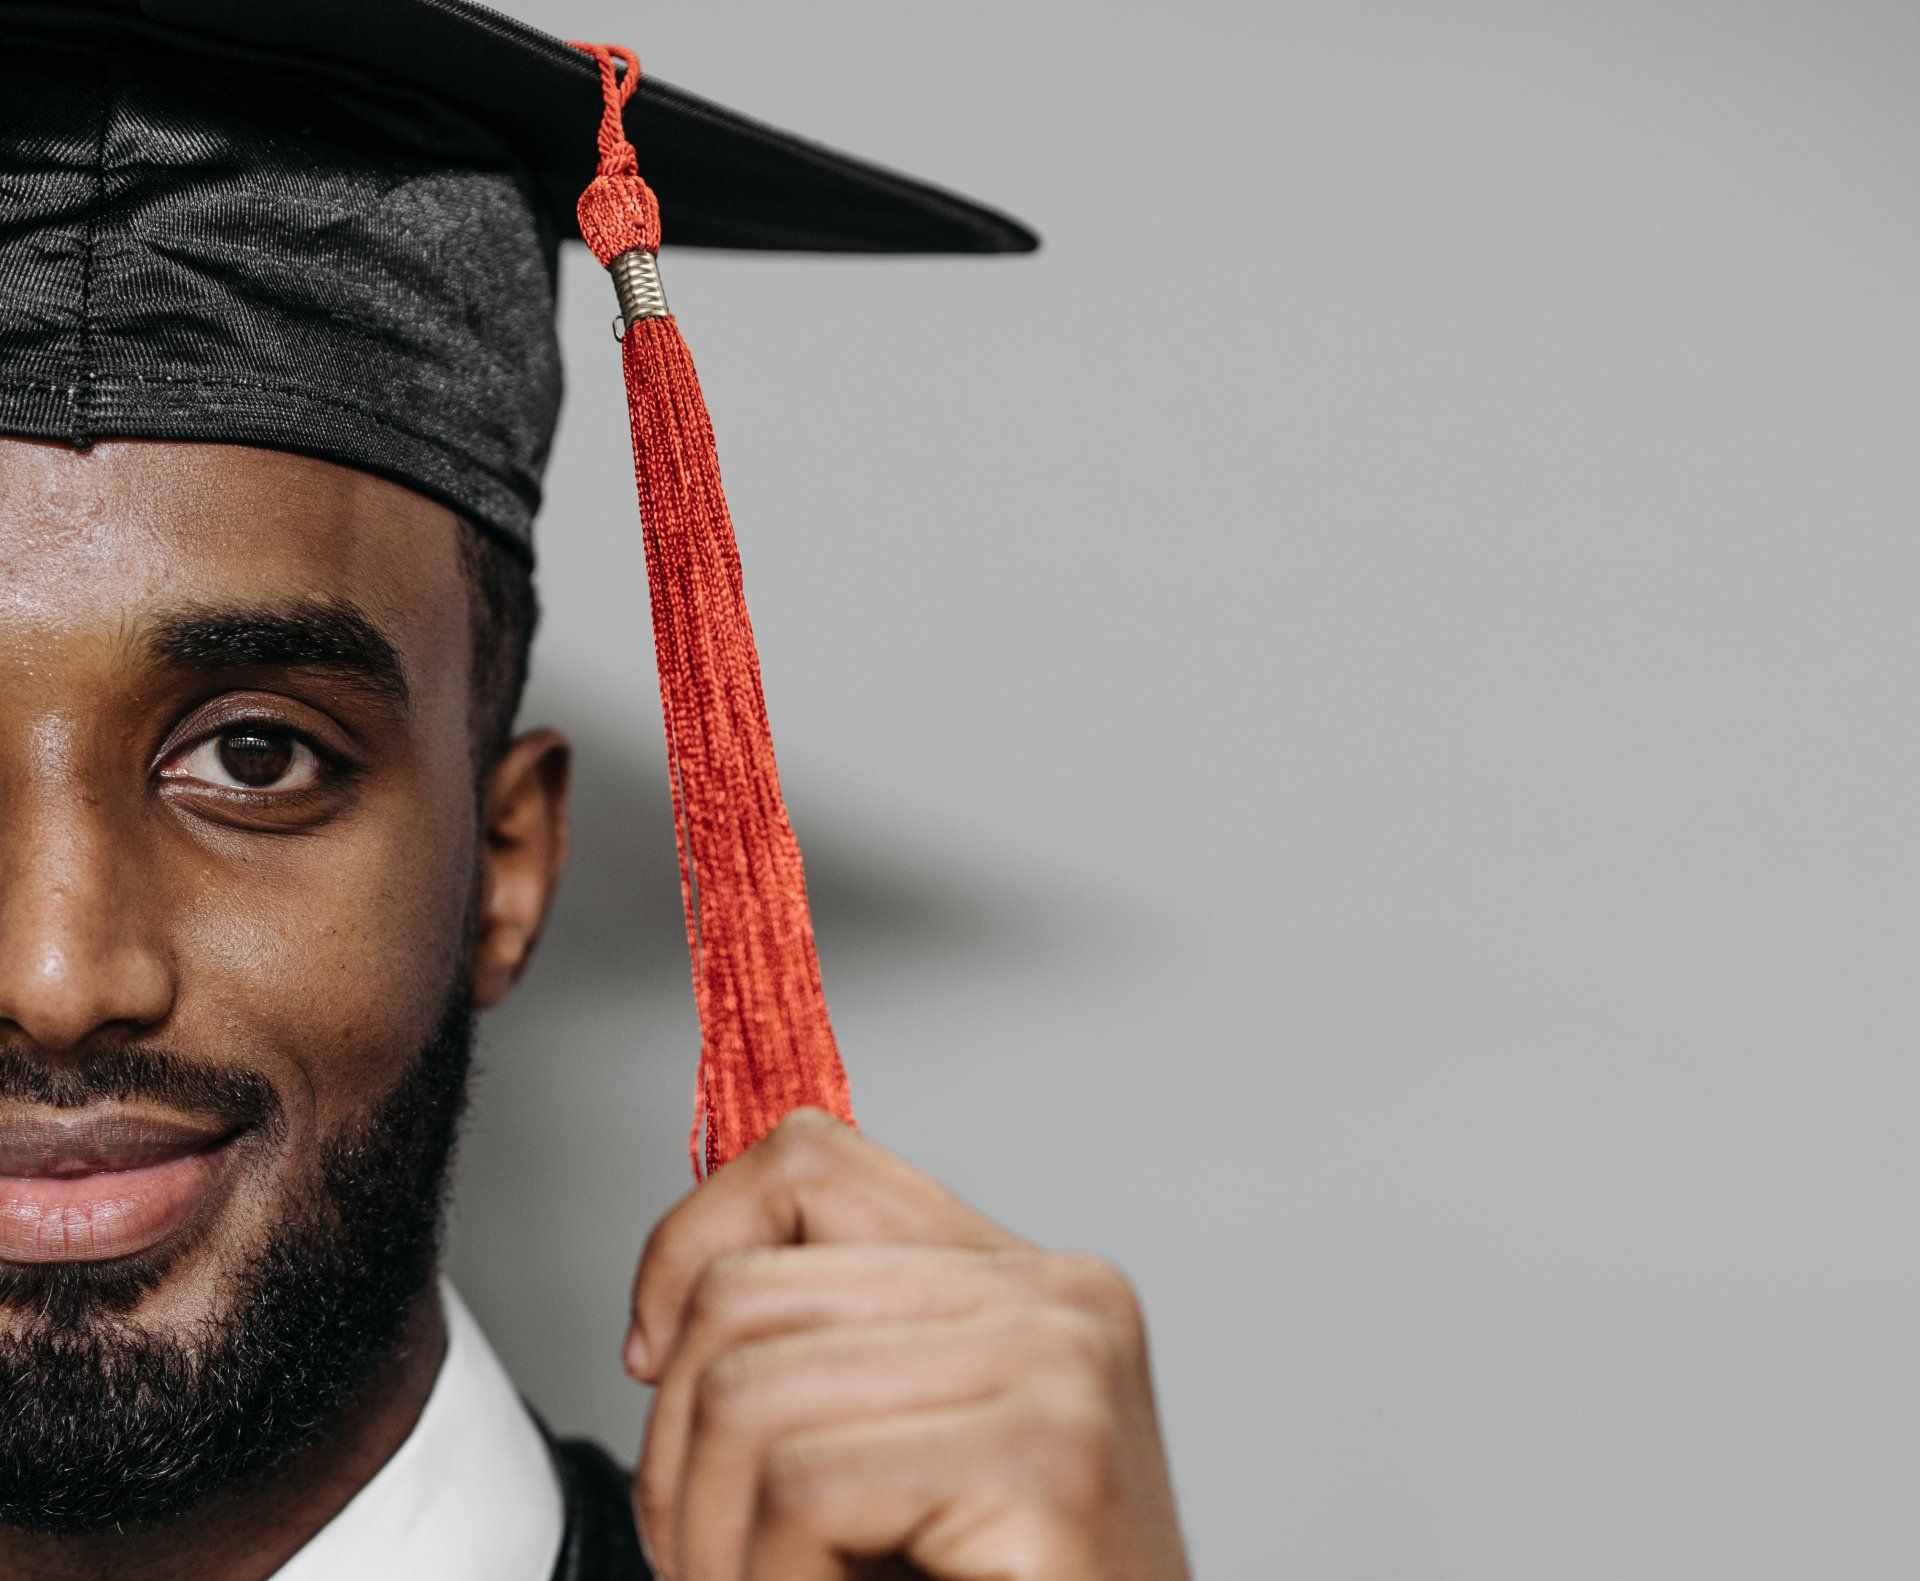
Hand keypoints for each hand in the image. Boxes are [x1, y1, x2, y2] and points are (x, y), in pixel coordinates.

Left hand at [624, 1109, 1192, 1580]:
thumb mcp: (896, 1465)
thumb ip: (827, 1364)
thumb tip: (664, 1326)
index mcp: (1024, 1282)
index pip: (809, 1162)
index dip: (687, 1248)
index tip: (654, 1363)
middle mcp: (1059, 1298)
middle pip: (744, 1294)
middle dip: (675, 1452)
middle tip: (711, 1563)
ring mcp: (1062, 1368)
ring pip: (748, 1393)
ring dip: (712, 1542)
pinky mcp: (1048, 1461)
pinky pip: (802, 1488)